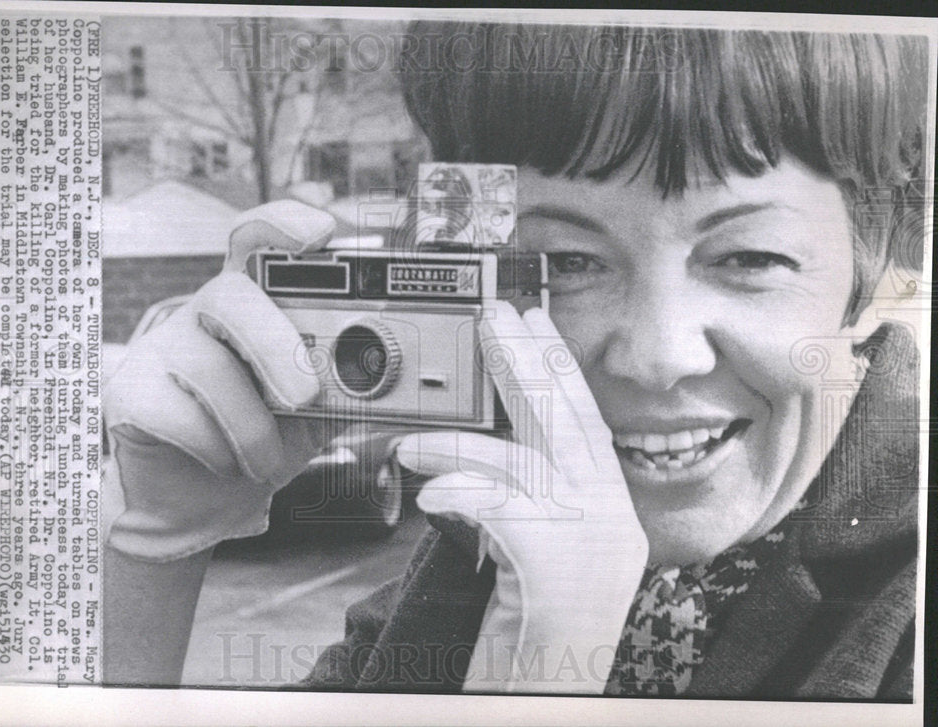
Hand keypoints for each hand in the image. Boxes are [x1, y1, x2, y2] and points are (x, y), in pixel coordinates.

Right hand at [103, 201, 334, 560]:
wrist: (207, 501)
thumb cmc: (268, 441)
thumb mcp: (321, 412)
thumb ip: (352, 387)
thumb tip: (397, 380)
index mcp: (257, 302)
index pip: (258, 240)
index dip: (281, 224)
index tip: (319, 232)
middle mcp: (205, 312)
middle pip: (230, 293)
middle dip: (274, 346)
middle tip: (304, 397)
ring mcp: (162, 347)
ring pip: (207, 366)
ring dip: (250, 425)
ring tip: (267, 461)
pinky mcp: (130, 393)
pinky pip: (177, 413)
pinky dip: (215, 449)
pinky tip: (224, 463)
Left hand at [396, 301, 648, 692]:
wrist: (548, 702)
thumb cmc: (538, 643)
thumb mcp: (541, 561)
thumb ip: (533, 504)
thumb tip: (490, 451)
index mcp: (611, 514)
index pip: (585, 423)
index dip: (558, 368)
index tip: (535, 322)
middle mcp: (611, 520)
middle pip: (566, 420)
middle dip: (527, 362)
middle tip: (495, 318)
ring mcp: (591, 541)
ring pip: (521, 461)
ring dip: (457, 447)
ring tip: (409, 446)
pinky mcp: (556, 564)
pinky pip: (500, 507)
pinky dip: (461, 493)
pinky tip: (430, 493)